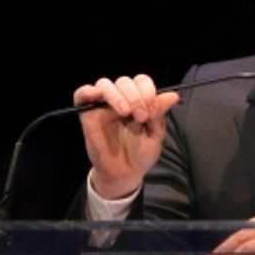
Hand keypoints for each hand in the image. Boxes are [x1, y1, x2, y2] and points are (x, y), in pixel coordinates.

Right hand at [74, 75, 179, 198]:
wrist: (125, 173)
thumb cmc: (141, 153)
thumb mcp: (155, 134)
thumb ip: (160, 113)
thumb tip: (173, 95)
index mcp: (138, 101)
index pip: (141, 82)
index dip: (148, 92)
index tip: (152, 111)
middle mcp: (120, 99)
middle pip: (124, 81)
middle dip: (135, 96)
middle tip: (141, 117)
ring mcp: (103, 106)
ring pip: (105, 84)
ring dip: (117, 95)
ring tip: (125, 113)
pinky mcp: (87, 114)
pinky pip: (81, 95)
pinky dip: (87, 91)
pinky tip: (96, 95)